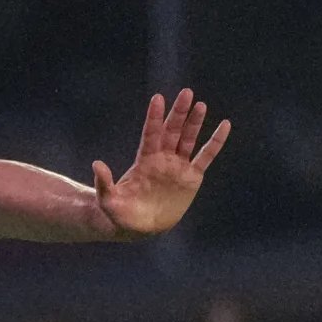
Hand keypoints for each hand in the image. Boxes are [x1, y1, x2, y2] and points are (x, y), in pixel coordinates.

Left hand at [93, 90, 228, 239]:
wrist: (138, 228)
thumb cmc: (120, 214)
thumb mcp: (109, 201)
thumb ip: (104, 184)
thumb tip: (96, 164)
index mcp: (144, 161)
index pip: (150, 134)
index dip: (154, 117)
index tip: (158, 98)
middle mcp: (162, 159)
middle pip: (172, 131)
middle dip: (178, 113)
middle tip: (186, 92)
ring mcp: (178, 167)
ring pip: (189, 139)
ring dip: (195, 123)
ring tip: (200, 105)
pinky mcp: (191, 178)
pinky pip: (206, 156)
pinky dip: (216, 142)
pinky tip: (225, 125)